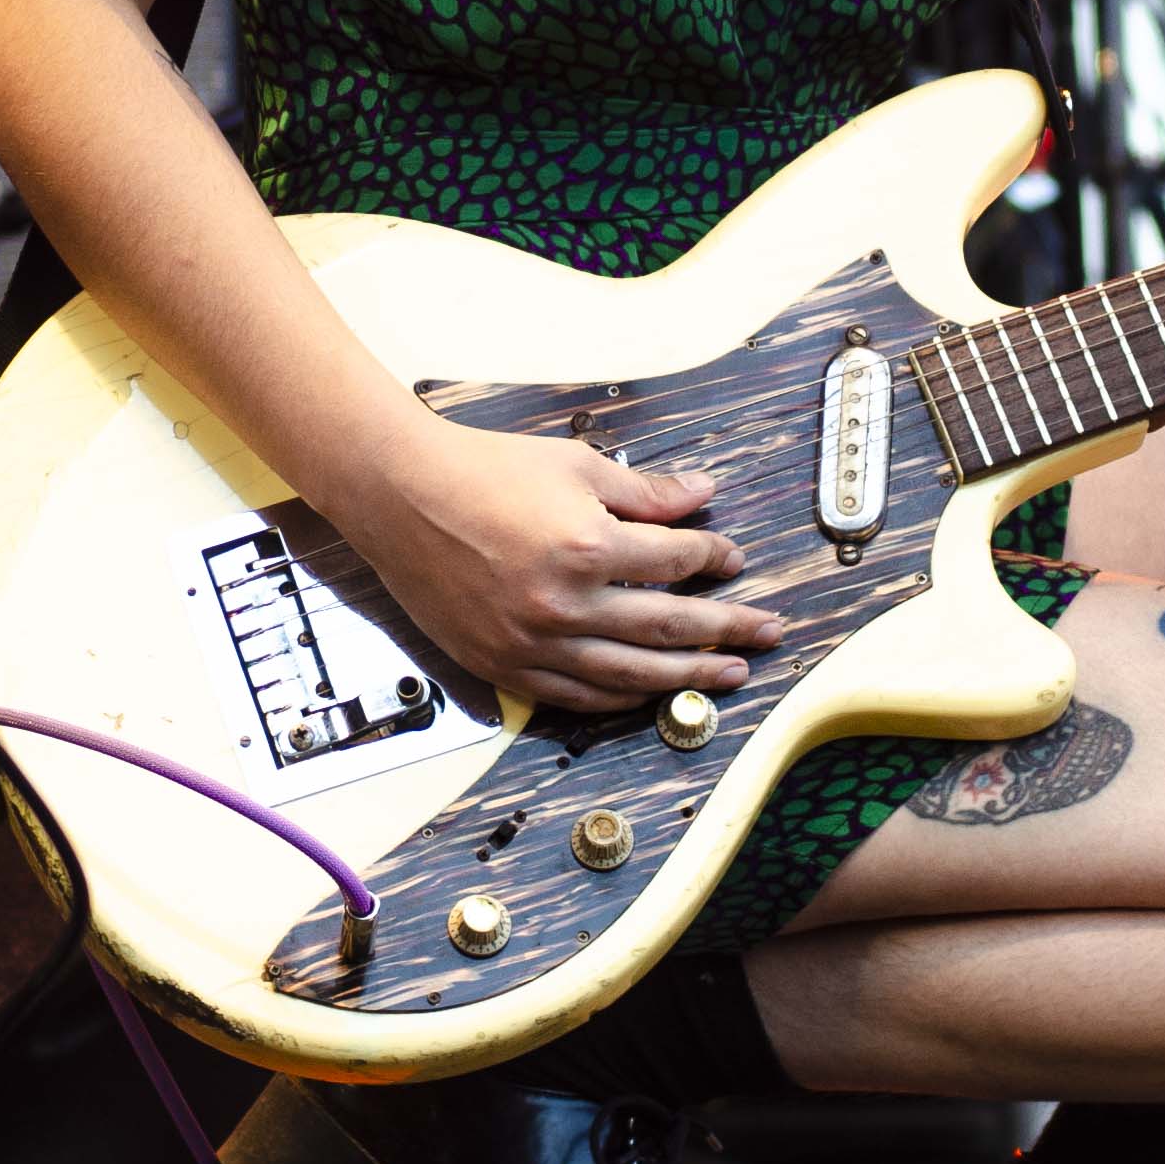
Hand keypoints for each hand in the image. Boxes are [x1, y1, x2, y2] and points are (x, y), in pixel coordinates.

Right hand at [307, 414, 785, 715]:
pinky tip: (648, 694)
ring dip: (687, 676)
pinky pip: (574, 697)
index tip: (731, 557)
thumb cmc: (480, 469)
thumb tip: (702, 494)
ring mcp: (532, 642)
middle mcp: (564, 604)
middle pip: (668, 627)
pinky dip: (618, 699)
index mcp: (587, 547)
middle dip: (726, 628)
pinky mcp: (502, 665)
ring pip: (629, 675)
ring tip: (727, 673)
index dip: (712, 558)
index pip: (674, 562)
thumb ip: (644, 490)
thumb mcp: (573, 463)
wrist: (399, 492)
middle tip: (765, 632)